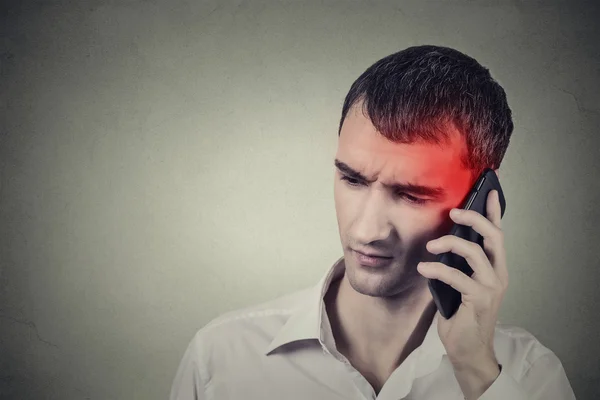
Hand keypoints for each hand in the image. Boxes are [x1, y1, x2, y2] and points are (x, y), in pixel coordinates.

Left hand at [417, 190, 507, 398]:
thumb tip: (440, 240)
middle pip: (493, 236)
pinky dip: (438, 269)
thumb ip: (457, 263)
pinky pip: (457, 277)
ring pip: (475, 253)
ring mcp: (491, 287)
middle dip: (474, 219)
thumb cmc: (461, 314)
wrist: (468, 349)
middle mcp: (498, 274)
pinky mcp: (480, 300)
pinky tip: (424, 269)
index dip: (494, 211)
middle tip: (453, 213)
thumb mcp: (460, 282)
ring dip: (450, 244)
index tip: (490, 190)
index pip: (497, 234)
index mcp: (495, 267)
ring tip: (430, 246)